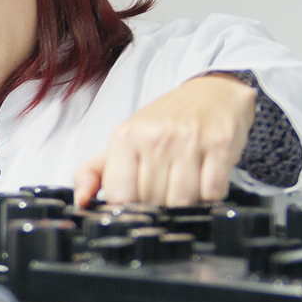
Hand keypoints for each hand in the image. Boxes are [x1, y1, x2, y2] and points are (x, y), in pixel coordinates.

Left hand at [74, 74, 256, 206]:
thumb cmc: (162, 124)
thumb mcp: (122, 142)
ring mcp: (189, 140)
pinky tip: (205, 180)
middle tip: (163, 190)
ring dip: (185, 203)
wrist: (210, 93)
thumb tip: (80, 201)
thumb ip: (92, 172)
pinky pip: (213, 192)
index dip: (128, 208)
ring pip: (183, 201)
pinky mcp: (221, 144)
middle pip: (152, 201)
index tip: (135, 202)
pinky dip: (210, 195)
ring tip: (183, 185)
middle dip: (157, 206)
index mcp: (125, 138)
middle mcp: (155, 137)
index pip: (120, 195)